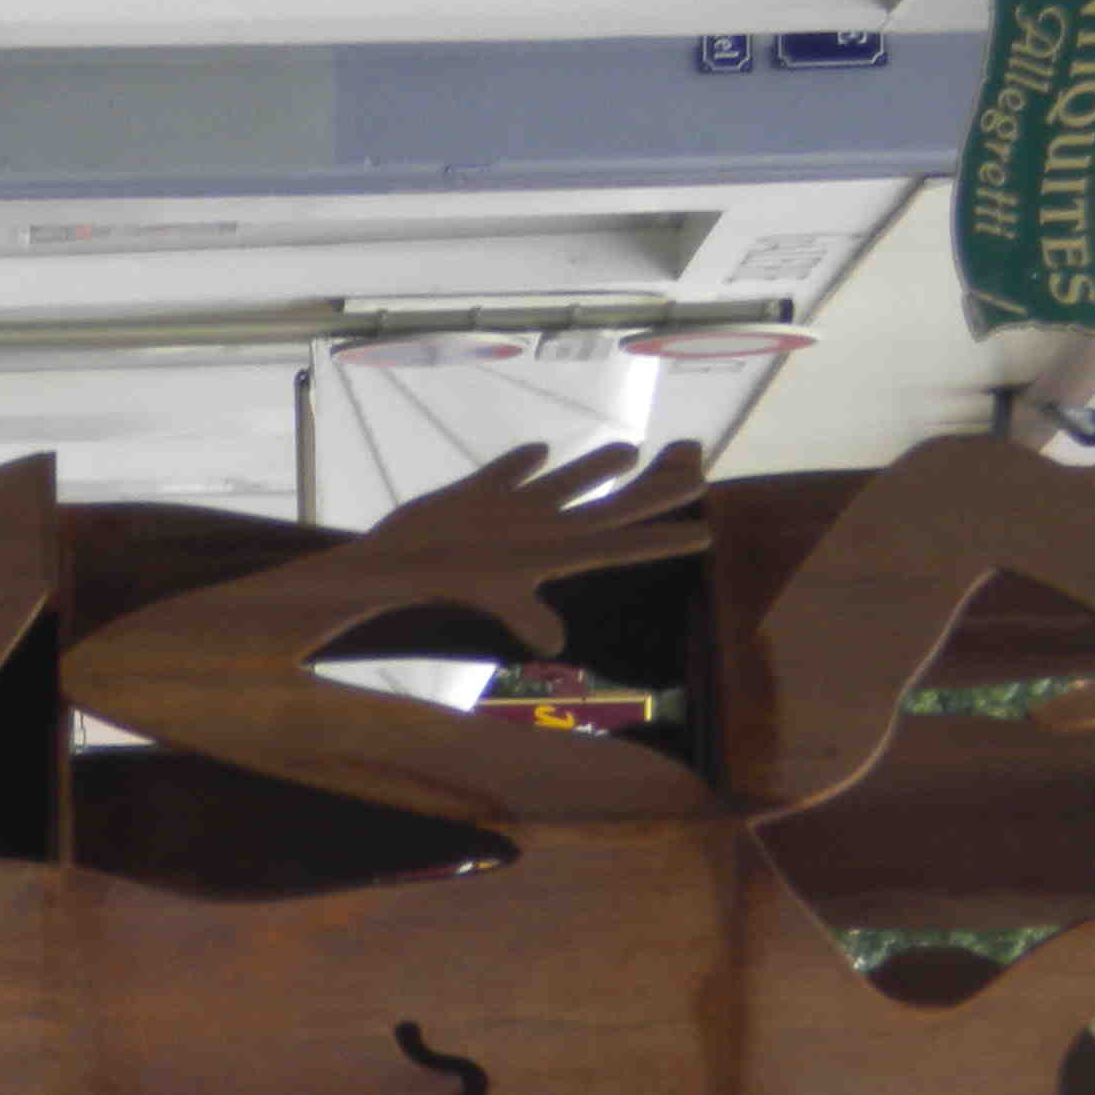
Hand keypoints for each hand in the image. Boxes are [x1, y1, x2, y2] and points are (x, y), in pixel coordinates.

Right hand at [359, 440, 708, 654]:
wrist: (387, 567)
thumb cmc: (438, 580)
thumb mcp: (487, 593)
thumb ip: (525, 612)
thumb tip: (557, 644)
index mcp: (554, 551)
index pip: (621, 544)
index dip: (663, 540)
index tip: (707, 535)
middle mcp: (541, 531)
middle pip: (610, 511)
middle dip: (653, 495)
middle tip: (698, 477)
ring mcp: (512, 514)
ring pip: (567, 484)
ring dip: (598, 468)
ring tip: (631, 451)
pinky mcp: (479, 496)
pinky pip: (512, 472)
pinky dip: (525, 461)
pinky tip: (539, 451)